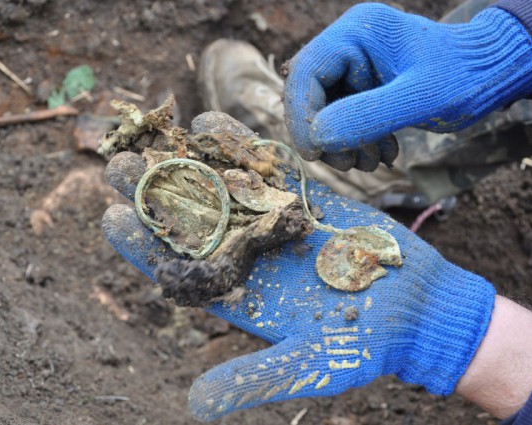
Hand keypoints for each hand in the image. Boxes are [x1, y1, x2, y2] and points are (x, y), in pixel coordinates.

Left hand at [102, 113, 495, 421]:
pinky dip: (244, 148)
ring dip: (192, 163)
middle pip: (194, 224)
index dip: (145, 247)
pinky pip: (269, 170)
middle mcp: (251, 258)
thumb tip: (195, 405)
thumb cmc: (366, 344)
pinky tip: (213, 123)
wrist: (418, 309)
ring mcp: (276, 226)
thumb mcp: (310, 366)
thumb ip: (254, 379)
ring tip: (159, 136)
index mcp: (241, 296)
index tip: (112, 218)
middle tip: (120, 166)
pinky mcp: (307, 202)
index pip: (180, 270)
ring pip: (226, 190)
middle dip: (157, 196)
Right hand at [283, 3, 531, 170]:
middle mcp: (350, 45)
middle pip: (310, 94)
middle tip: (348, 163)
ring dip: (343, 143)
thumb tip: (317, 138)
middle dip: (325, 133)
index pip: (306, 72)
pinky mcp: (366, 86)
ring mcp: (357, 66)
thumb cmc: (465, 78)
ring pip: (326, 111)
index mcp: (357, 32)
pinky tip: (383, 153)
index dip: (301, 115)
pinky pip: (345, 118)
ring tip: (372, 161)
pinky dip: (358, 141)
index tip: (315, 153)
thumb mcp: (420, 98)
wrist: (493, 75)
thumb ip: (368, 115)